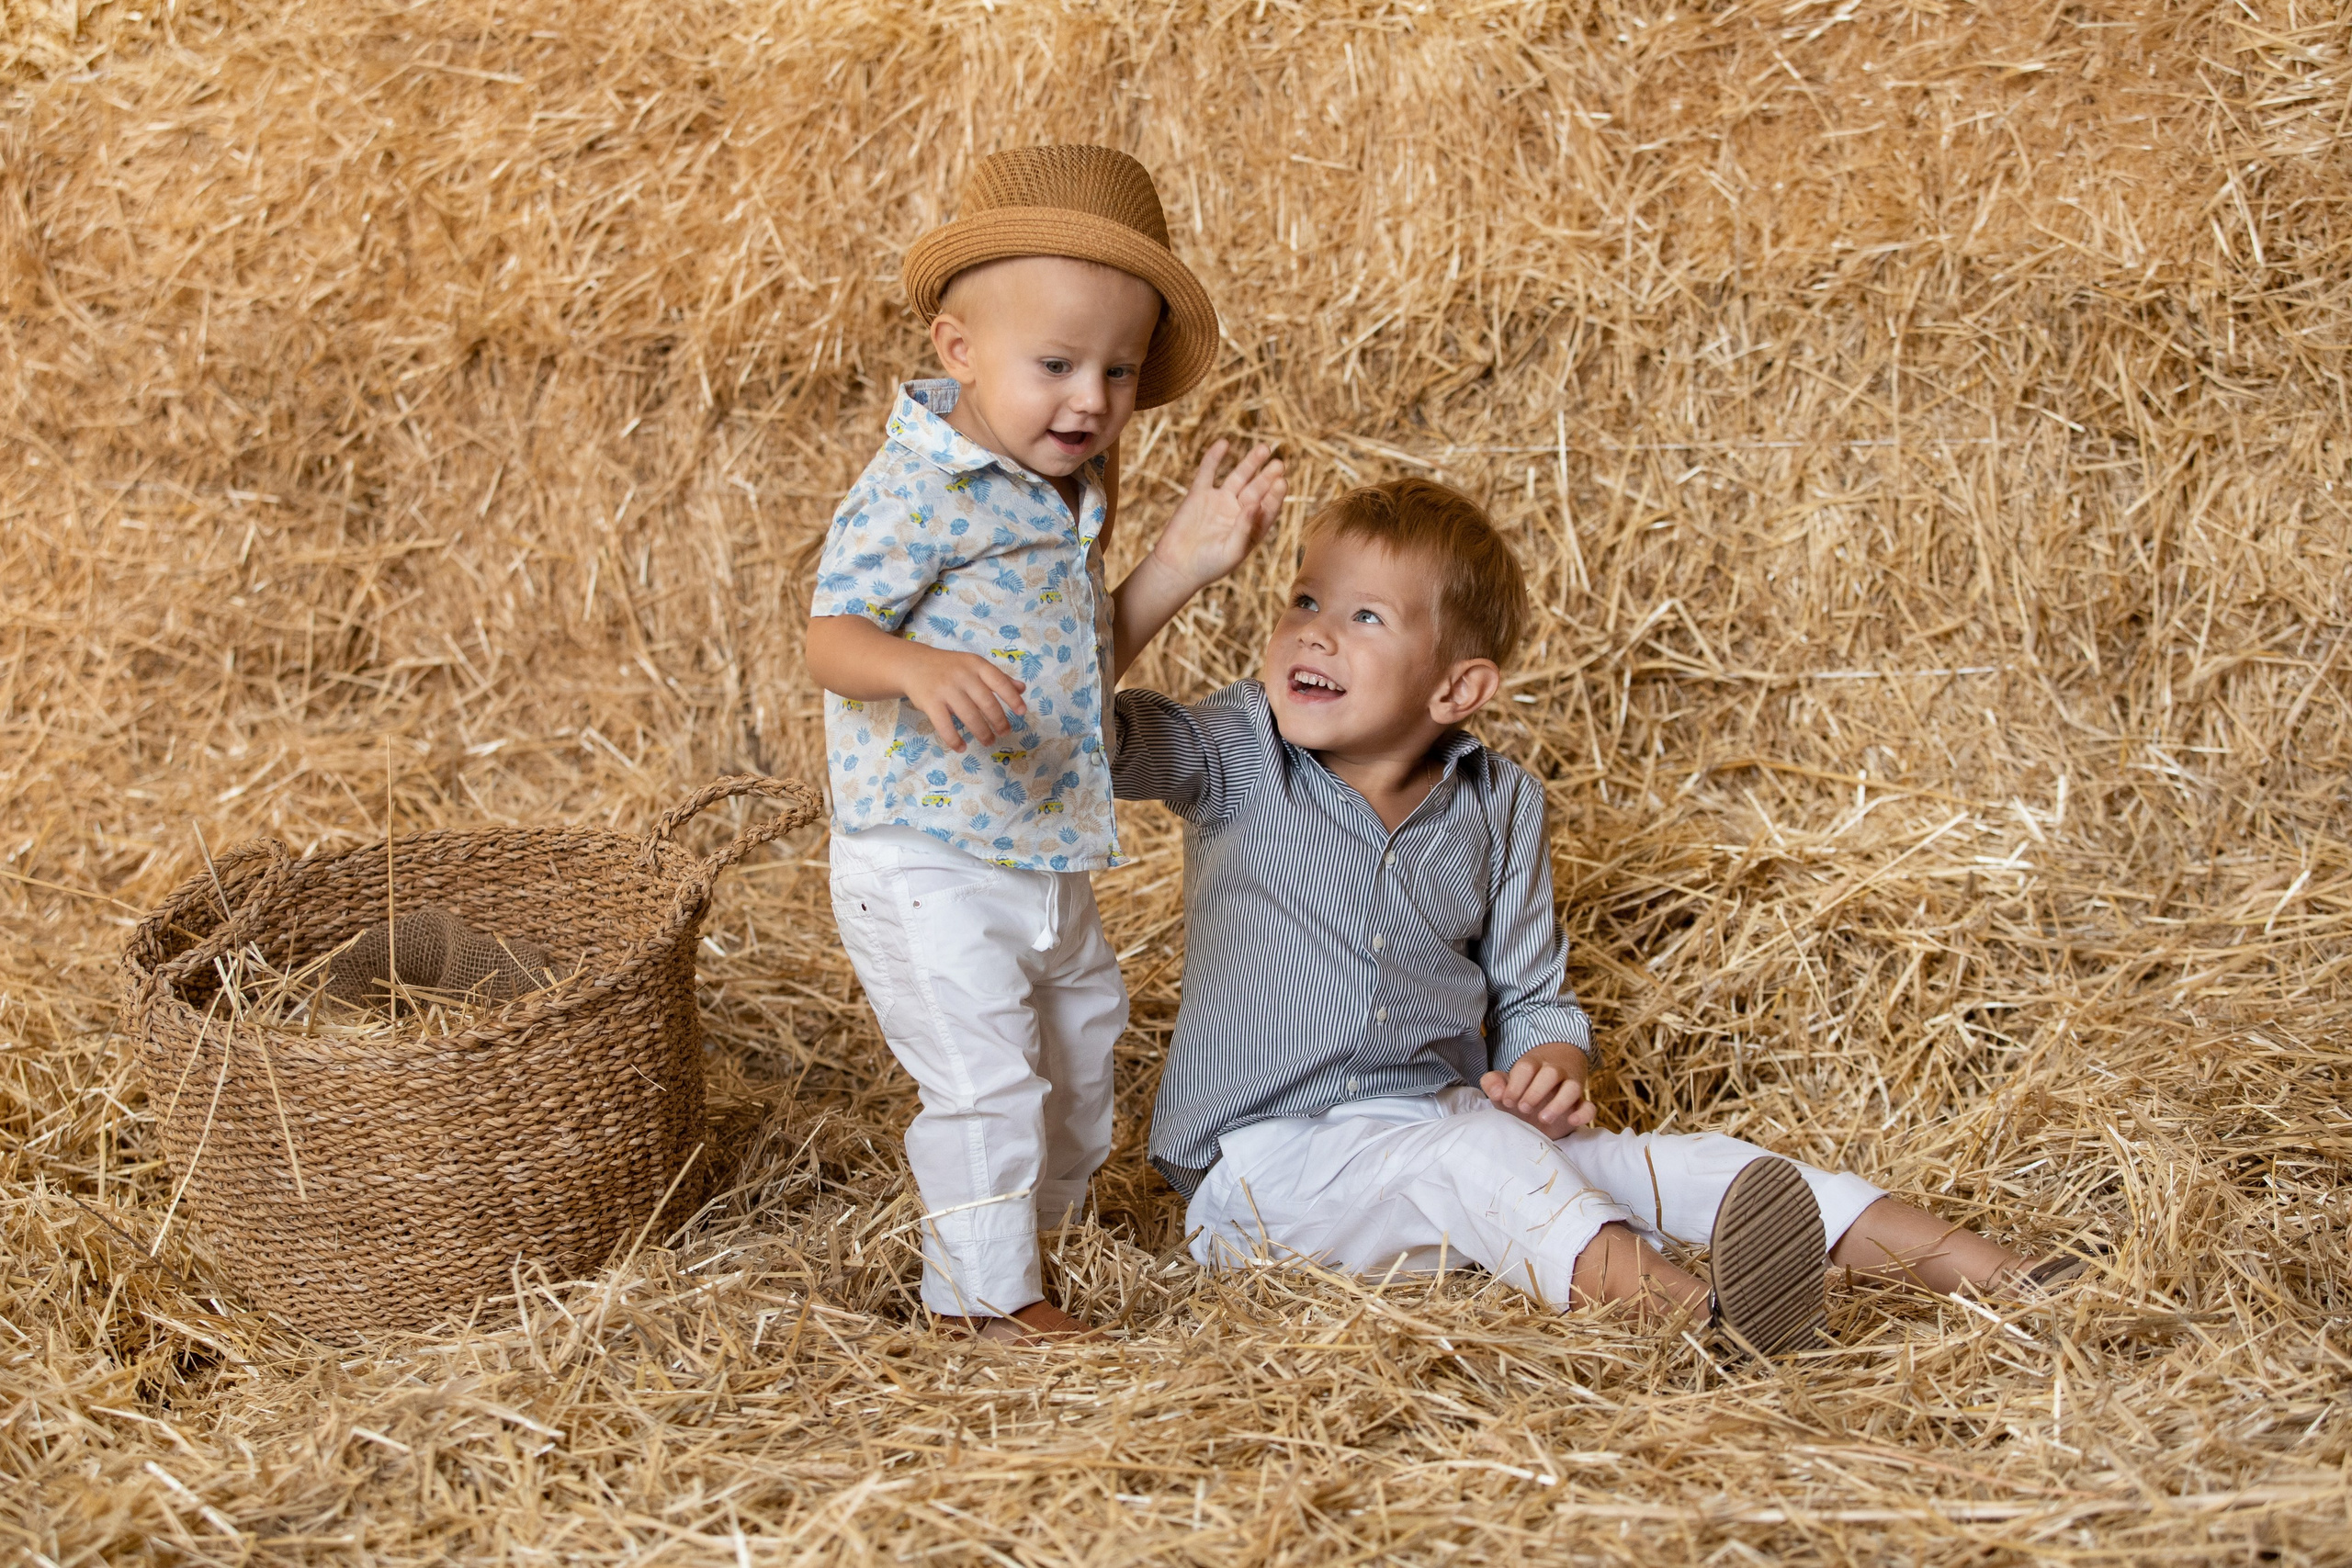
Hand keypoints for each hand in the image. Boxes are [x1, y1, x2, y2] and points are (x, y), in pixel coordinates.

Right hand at [901, 644, 1025, 750]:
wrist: (913, 665)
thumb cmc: (949, 667)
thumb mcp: (974, 666)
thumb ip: (998, 678)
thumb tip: (1022, 689)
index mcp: (976, 665)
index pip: (999, 681)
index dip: (1012, 698)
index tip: (1022, 712)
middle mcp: (962, 675)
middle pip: (986, 702)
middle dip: (999, 721)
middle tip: (1004, 733)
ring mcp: (945, 689)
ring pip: (969, 716)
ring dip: (982, 732)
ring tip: (988, 741)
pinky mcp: (930, 702)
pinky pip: (945, 725)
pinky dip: (955, 739)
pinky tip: (962, 747)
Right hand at [1147, 440, 1286, 592]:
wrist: (1176, 567)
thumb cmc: (1208, 566)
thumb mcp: (1231, 552)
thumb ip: (1244, 529)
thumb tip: (1255, 505)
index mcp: (1252, 528)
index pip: (1268, 508)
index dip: (1275, 495)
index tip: (1281, 483)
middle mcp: (1239, 511)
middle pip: (1257, 489)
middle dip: (1267, 476)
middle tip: (1279, 464)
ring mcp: (1219, 501)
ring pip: (1238, 477)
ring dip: (1250, 462)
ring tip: (1264, 448)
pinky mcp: (1199, 494)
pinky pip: (1208, 472)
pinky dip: (1214, 458)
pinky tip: (1224, 444)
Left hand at [1480, 1041, 1595, 1138]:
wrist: (1544, 1095)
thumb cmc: (1521, 1090)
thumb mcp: (1505, 1085)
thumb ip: (1493, 1083)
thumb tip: (1498, 1092)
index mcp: (1533, 1065)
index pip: (1526, 1067)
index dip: (1516, 1084)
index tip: (1507, 1101)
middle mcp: (1553, 1073)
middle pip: (1551, 1073)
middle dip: (1536, 1091)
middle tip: (1523, 1108)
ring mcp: (1570, 1087)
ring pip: (1573, 1088)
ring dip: (1559, 1103)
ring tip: (1543, 1118)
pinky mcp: (1580, 1105)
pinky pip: (1589, 1107)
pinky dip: (1583, 1114)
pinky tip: (1572, 1121)